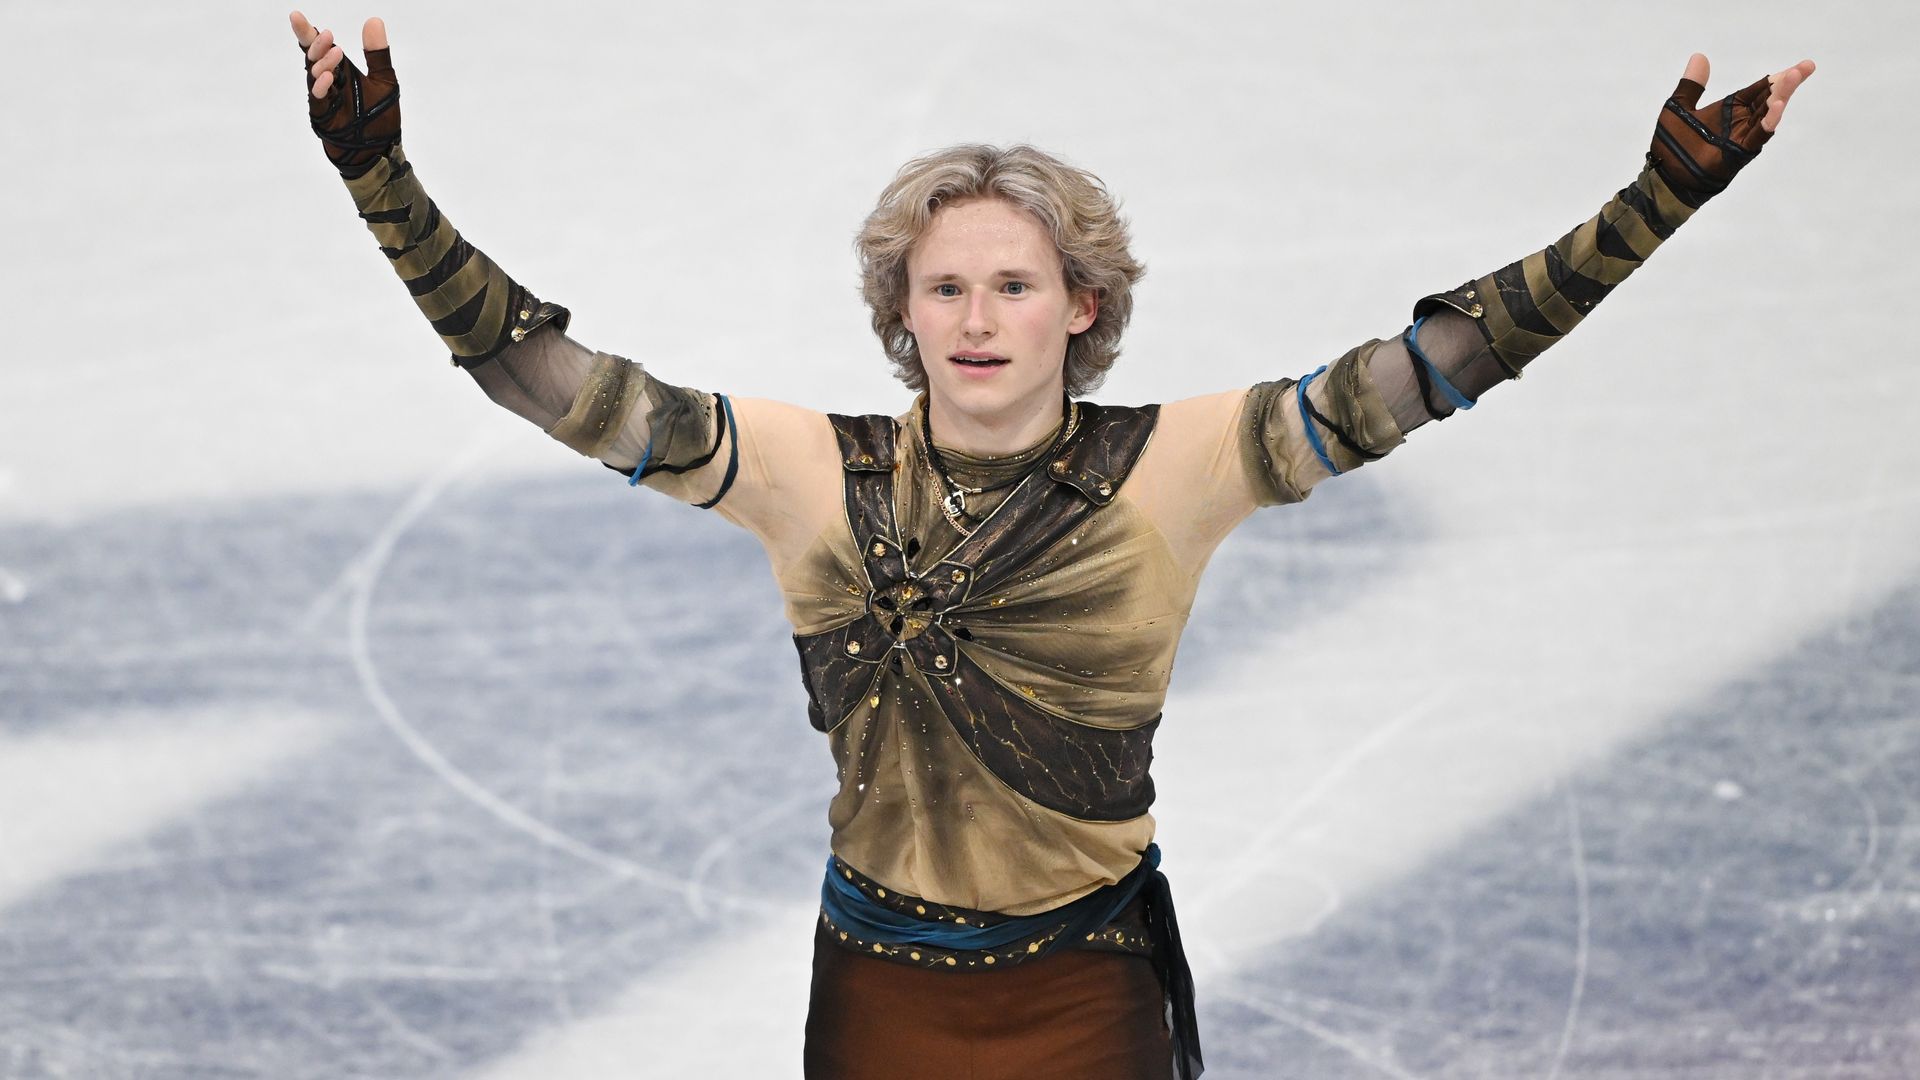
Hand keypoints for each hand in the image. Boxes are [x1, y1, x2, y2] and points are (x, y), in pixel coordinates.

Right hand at [290, 11, 398, 176]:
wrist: (382, 152)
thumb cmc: (381, 118)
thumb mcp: (385, 82)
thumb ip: (378, 54)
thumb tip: (374, 20)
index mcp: (342, 72)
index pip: (321, 49)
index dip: (308, 33)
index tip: (297, 17)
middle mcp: (330, 83)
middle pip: (313, 58)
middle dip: (315, 44)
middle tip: (326, 34)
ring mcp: (325, 100)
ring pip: (314, 77)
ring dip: (322, 63)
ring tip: (335, 52)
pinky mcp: (324, 117)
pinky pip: (318, 100)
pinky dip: (322, 88)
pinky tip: (328, 78)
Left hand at [1649, 53, 1814, 198]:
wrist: (1665, 177)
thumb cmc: (1672, 146)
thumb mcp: (1678, 108)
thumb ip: (1691, 84)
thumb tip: (1699, 56)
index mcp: (1731, 108)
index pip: (1760, 88)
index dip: (1779, 77)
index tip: (1801, 66)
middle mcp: (1742, 121)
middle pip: (1770, 98)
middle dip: (1788, 83)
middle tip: (1806, 66)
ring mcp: (1743, 137)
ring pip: (1768, 114)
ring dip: (1781, 96)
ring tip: (1794, 77)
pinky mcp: (1739, 153)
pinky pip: (1757, 136)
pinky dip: (1768, 122)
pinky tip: (1778, 106)